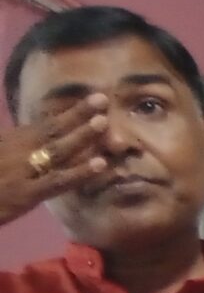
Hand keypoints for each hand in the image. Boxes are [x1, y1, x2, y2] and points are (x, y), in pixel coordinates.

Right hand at [0, 97, 111, 227]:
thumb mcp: (3, 152)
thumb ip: (15, 143)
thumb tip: (41, 135)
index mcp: (10, 140)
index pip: (43, 124)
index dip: (67, 112)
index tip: (90, 100)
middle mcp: (17, 150)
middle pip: (51, 129)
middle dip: (77, 113)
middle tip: (101, 99)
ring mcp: (23, 171)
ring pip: (58, 150)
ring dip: (81, 135)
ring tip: (104, 122)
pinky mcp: (26, 193)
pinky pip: (58, 181)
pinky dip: (80, 172)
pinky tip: (100, 165)